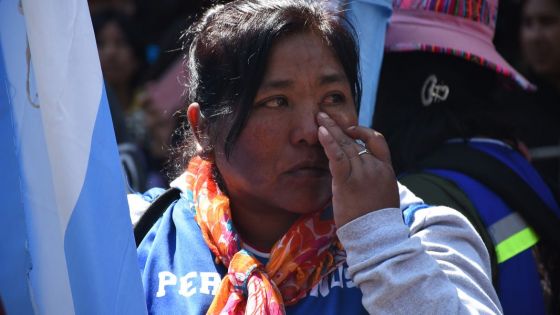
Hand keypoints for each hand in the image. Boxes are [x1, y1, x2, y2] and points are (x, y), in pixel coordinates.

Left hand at [317, 112, 398, 226]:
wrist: (378, 237)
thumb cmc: (378, 224)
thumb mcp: (383, 198)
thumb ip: (375, 183)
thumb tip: (364, 182)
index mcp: (386, 170)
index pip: (378, 141)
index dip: (363, 132)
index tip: (350, 130)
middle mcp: (375, 167)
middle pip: (356, 140)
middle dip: (339, 126)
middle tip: (325, 115)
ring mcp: (362, 173)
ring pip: (345, 145)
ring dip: (330, 129)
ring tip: (319, 117)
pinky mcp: (347, 181)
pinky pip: (337, 156)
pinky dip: (329, 142)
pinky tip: (321, 132)